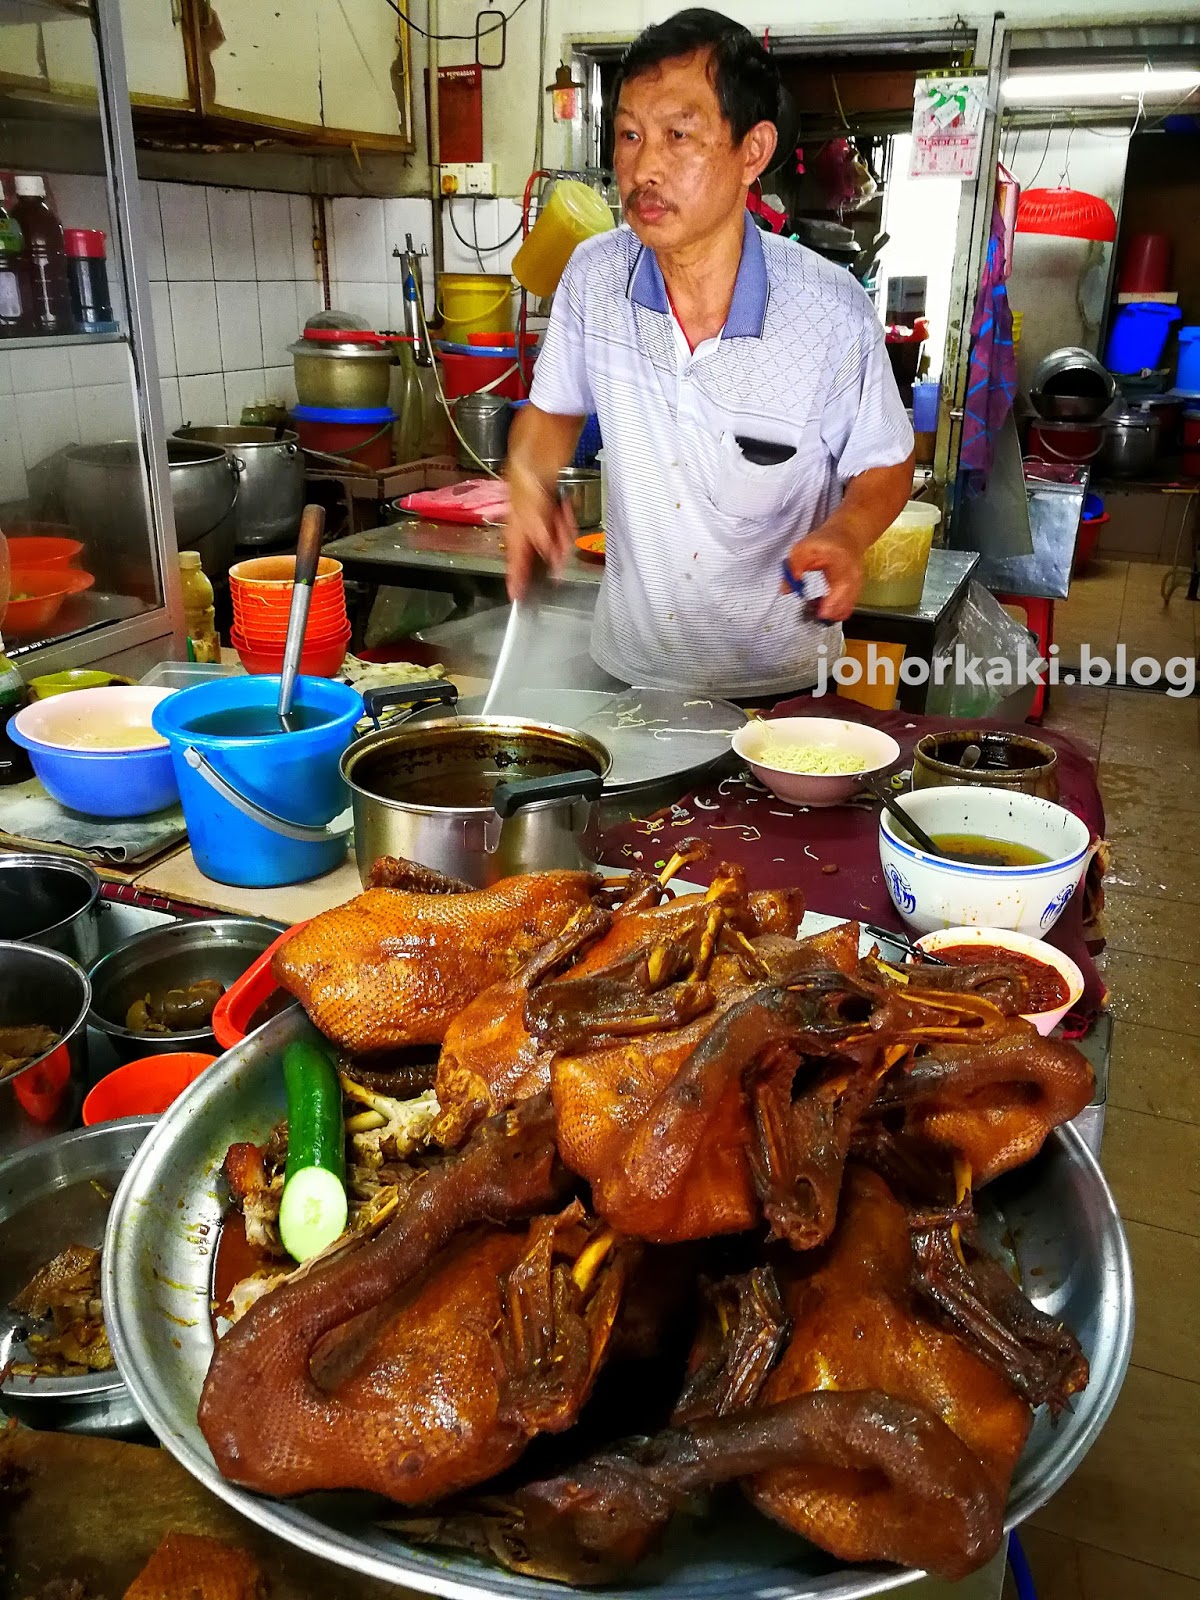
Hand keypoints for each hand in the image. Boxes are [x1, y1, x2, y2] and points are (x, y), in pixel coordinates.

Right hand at [504, 459, 575, 600]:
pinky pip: (560, 517)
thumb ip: (537, 525)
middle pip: (536, 546)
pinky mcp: (551, 494)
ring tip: (567, 527)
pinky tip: (567, 509)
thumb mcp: (533, 494)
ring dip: (562, 535)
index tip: (517, 596)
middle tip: (562, 560)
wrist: (548, 425)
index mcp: (513, 516)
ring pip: (551, 533)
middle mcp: (523, 513)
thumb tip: (545, 551)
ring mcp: (538, 504)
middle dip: (550, 554)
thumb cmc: (533, 455)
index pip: (514, 554)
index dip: (515, 576)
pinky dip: (566, 518)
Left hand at [785, 527, 865, 621]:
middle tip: (809, 609)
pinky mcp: (855, 592)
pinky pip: (845, 608)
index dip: (824, 610)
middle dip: (824, 615)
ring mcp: (856, 588)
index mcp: (842, 569)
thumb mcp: (803, 549)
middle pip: (842, 610)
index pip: (837, 597)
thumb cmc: (824, 542)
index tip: (810, 610)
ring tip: (813, 604)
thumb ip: (793, 568)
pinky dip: (833, 610)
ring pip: (844, 611)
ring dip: (828, 614)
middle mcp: (853, 582)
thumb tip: (785, 589)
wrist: (847, 536)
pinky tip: (821, 603)